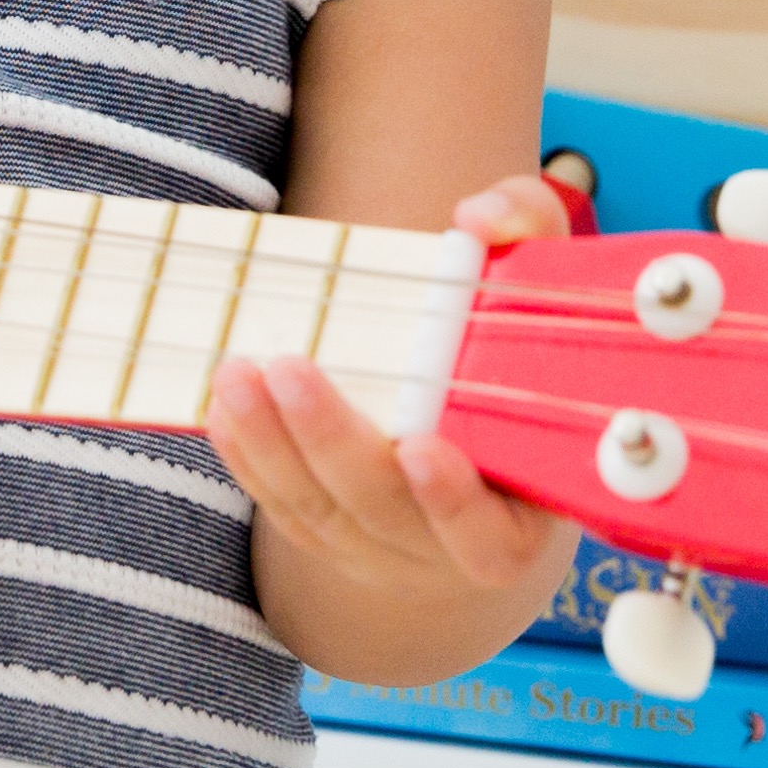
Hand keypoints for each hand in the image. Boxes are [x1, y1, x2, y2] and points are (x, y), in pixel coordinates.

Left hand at [211, 172, 582, 686]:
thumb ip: (526, 231)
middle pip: (384, 510)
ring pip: (321, 510)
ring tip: (238, 374)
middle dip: (333, 441)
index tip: (423, 448)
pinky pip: (284, 506)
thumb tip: (476, 218)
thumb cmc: (517, 346)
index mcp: (522, 512)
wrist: (481, 424)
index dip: (456, 500)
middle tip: (292, 369)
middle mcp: (451, 547)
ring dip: (273, 445)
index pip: (491, 532)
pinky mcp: (331, 534)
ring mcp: (384, 548)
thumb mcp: (542, 283)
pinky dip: (250, 460)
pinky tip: (225, 409)